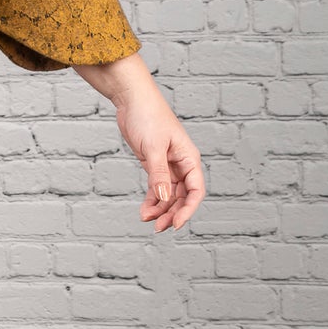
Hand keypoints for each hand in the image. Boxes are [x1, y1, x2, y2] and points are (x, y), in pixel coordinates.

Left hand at [73, 53, 205, 233]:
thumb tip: (164, 199)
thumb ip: (158, 174)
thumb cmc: (148, 117)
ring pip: (168, 195)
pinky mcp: (154, 164)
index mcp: (189, 158)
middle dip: (172, 213)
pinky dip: (152, 200)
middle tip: (158, 228)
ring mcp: (168, 165)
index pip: (196, 191)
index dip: (188, 210)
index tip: (176, 225)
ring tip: (147, 220)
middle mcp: (182, 164)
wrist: (132, 100)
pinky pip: (157, 187)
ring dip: (160, 209)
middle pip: (182, 197)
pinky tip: (144, 211)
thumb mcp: (153, 147)